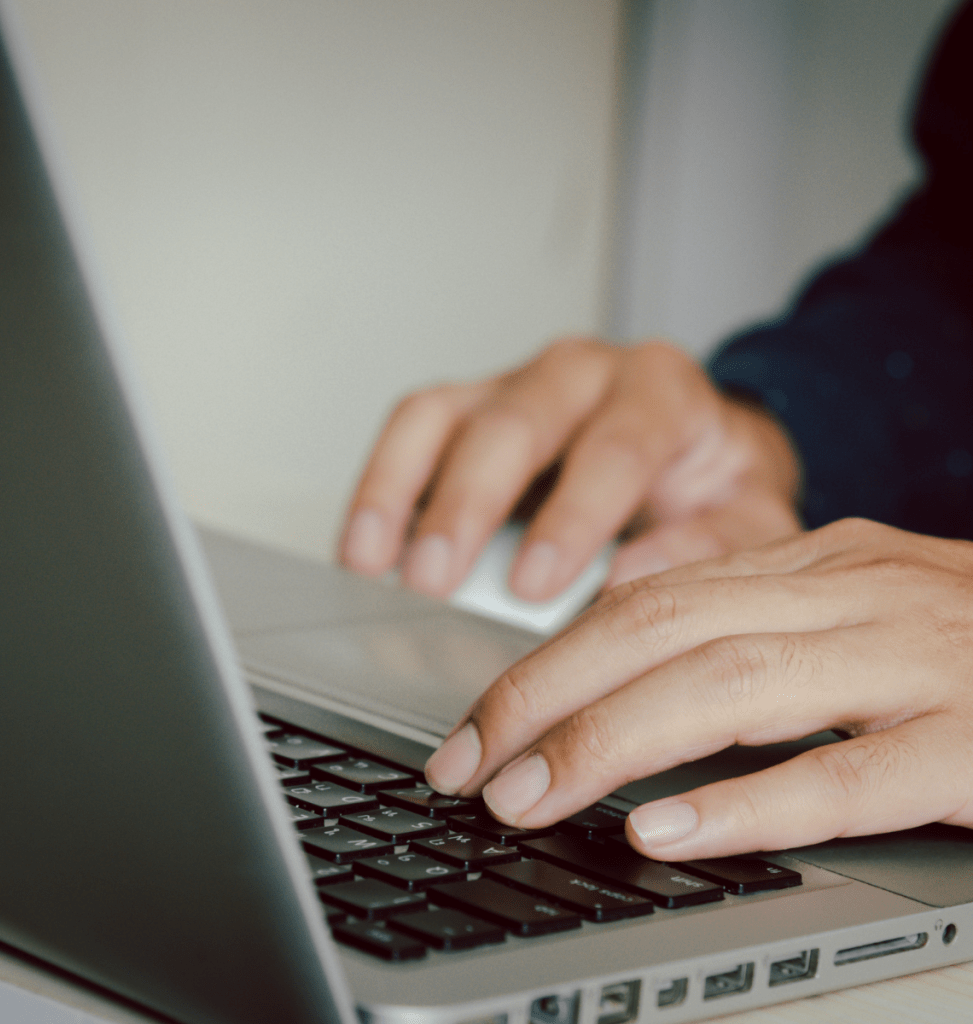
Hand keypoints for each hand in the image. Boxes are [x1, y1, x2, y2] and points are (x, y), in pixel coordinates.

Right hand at [339, 338, 801, 599]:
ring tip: (376, 563)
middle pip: (515, 424)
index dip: (571, 517)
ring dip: (403, 491)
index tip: (533, 583)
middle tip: (437, 583)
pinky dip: (382, 483)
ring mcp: (518, 383)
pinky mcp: (473, 404)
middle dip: (469, 507)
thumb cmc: (714, 486)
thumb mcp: (748, 518)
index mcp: (661, 391)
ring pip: (445, 416)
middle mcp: (582, 373)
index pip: (614, 445)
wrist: (696, 448)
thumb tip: (632, 576)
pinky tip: (364, 542)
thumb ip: (711, 545)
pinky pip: (414, 428)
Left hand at [424, 518, 972, 857]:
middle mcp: (847, 596)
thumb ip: (743, 615)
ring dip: (612, 746)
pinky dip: (748, 803)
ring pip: (732, 688)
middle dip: (547, 699)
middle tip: (469, 768)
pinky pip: (847, 775)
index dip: (546, 662)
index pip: (641, 601)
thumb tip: (619, 640)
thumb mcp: (843, 603)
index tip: (475, 725)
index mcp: (808, 565)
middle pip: (661, 633)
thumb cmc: (958, 637)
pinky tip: (667, 832)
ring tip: (530, 797)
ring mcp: (913, 664)